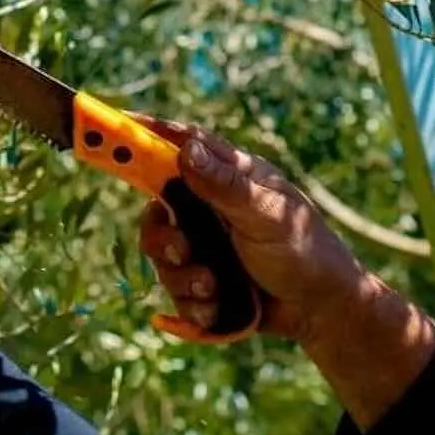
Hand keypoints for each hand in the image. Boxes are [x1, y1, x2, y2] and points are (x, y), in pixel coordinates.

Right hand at [134, 117, 366, 345]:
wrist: (321, 311)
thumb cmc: (305, 250)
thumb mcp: (267, 214)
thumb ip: (225, 185)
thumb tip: (184, 149)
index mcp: (227, 176)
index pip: (179, 144)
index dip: (145, 133)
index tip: (113, 124)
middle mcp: (208, 206)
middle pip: (156, 208)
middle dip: (162, 236)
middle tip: (181, 249)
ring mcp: (203, 243)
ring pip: (161, 253)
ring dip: (182, 276)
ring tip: (212, 286)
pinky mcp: (201, 277)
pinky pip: (174, 288)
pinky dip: (193, 301)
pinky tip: (217, 305)